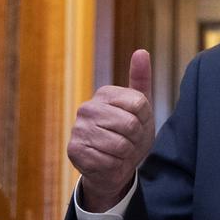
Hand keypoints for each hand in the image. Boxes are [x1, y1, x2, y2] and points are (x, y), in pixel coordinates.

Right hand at [67, 49, 154, 211]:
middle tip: (127, 142)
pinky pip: (109, 160)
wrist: (114, 167)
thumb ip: (141, 80)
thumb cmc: (129, 136)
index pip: (140, 104)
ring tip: (118, 152)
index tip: (136, 124)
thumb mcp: (141, 109)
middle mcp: (88, 108)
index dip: (144, 120)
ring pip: (120, 145)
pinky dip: (114, 165)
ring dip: (125, 154)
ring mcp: (78, 128)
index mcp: (105, 93)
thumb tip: (141, 51)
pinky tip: (107, 162)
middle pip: (131, 125)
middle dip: (135, 139)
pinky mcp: (74, 150)